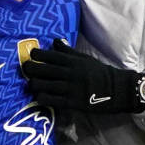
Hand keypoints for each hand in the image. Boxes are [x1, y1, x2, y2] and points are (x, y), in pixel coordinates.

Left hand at [23, 40, 144, 113]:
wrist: (117, 90)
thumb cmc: (100, 73)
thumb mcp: (84, 58)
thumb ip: (68, 51)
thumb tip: (54, 41)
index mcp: (72, 61)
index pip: (48, 55)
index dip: (35, 54)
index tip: (32, 56)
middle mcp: (69, 73)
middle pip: (40, 69)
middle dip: (29, 69)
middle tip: (28, 71)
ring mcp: (70, 88)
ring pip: (41, 85)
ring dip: (33, 85)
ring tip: (33, 85)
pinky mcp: (72, 102)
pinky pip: (50, 100)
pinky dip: (41, 98)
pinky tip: (40, 97)